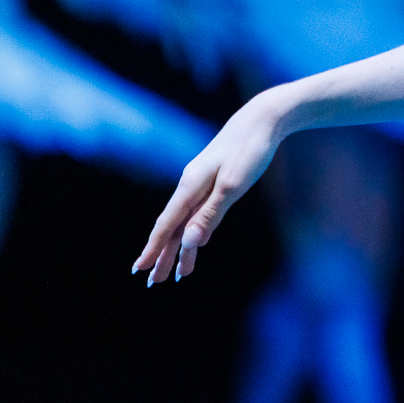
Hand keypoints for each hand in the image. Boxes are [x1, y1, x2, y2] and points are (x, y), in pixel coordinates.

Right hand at [131, 94, 282, 284]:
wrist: (263, 119)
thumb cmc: (250, 150)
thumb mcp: (232, 185)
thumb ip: (210, 214)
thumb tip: (189, 243)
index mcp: (190, 187)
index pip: (167, 225)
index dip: (154, 249)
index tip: (140, 270)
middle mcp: (191, 185)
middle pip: (174, 227)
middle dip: (164, 255)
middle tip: (154, 283)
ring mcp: (202, 182)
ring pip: (187, 221)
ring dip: (182, 247)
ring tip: (179, 273)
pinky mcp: (215, 179)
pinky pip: (199, 211)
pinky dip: (196, 229)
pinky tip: (196, 240)